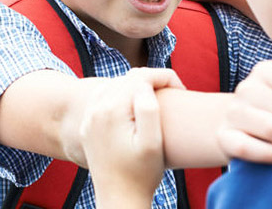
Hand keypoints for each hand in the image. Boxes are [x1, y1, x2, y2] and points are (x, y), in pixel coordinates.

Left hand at [80, 68, 184, 207]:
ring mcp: (90, 118)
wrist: (119, 200)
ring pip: (116, 84)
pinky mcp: (89, 126)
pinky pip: (106, 97)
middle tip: (173, 95)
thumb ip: (148, 109)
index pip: (140, 75)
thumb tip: (145, 86)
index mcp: (112, 110)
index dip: (165, 77)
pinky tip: (135, 107)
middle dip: (153, 80)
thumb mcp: (152, 143)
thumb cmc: (141, 174)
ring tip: (157, 99)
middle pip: (128, 77)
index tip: (182, 91)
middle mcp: (96, 110)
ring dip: (137, 86)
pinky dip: (123, 95)